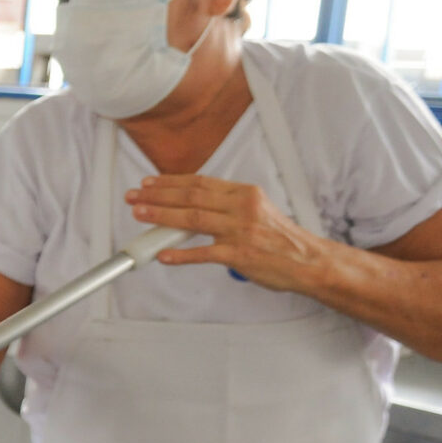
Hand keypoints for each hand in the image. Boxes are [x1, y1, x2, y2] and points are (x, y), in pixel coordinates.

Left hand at [125, 175, 326, 290]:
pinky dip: (180, 255)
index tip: (149, 183)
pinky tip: (163, 254)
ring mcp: (240, 231)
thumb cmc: (280, 238)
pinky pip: (204, 254)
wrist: (309, 261)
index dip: (170, 182)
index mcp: (245, 194)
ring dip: (161, 216)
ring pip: (193, 219)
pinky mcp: (240, 255)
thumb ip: (227, 206)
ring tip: (140, 214)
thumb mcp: (257, 210)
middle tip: (134, 196)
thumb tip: (193, 205)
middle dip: (157, 195)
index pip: (200, 183)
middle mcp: (242, 208)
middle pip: (191, 197)